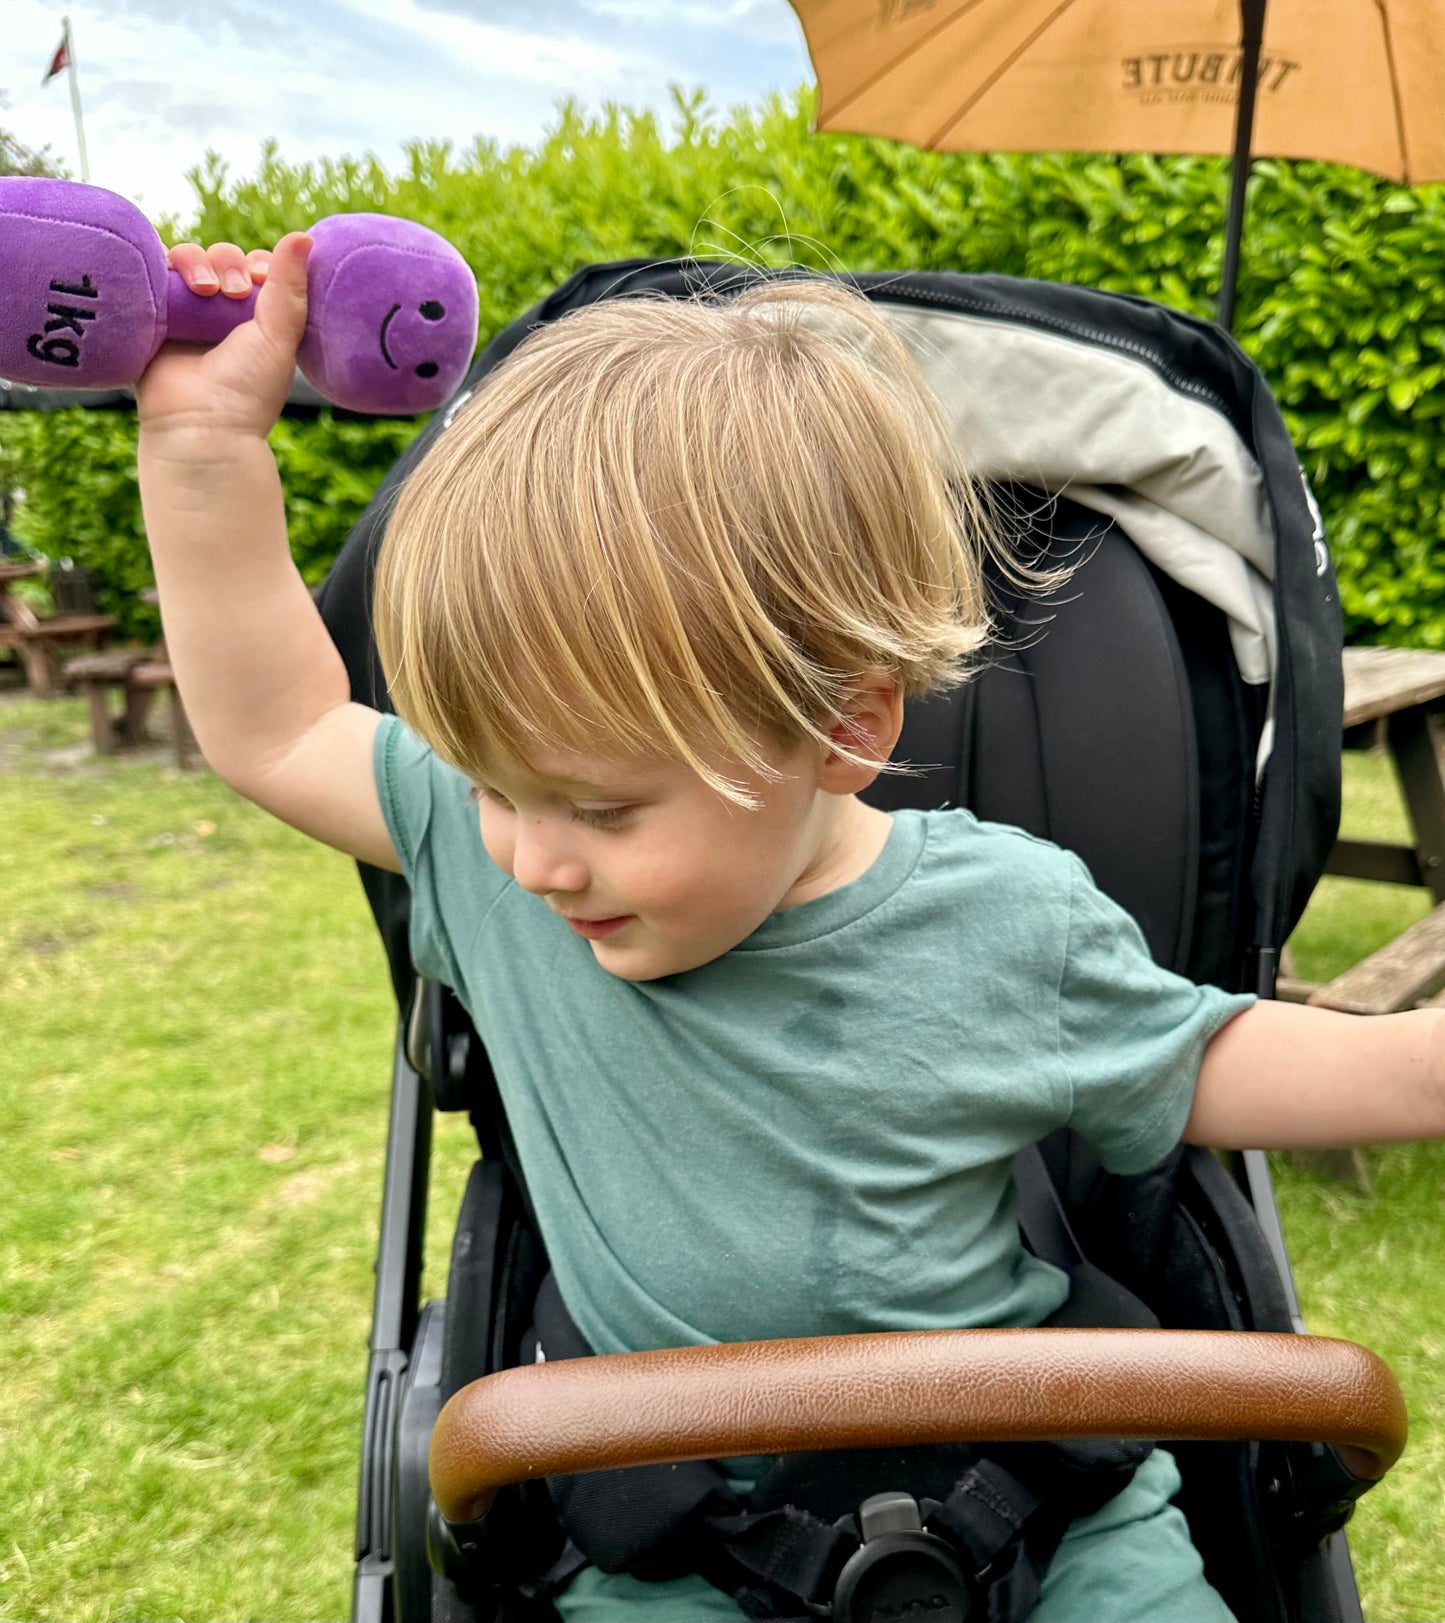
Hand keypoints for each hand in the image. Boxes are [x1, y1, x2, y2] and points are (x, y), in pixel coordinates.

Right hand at [135, 232, 311, 445]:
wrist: (199, 426)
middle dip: (228, 263)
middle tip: (236, 291)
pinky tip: (172, 275)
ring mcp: (183, 314)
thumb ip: (290, 288)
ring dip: (197, 262)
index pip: (256, 268)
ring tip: (204, 290)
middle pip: (220, 258)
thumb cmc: (247, 389)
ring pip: (185, 259)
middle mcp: (219, 314)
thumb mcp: (279, 337)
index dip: (259, 264)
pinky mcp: (151, 315)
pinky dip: (158, 265)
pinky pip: (149, 274)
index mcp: (256, 320)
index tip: (263, 280)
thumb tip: (305, 235)